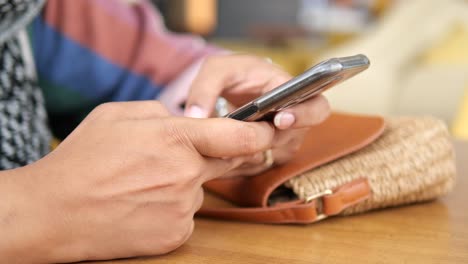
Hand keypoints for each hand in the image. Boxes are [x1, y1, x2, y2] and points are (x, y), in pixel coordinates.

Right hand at [0, 101, 273, 262]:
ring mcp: (183, 207)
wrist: (53, 212)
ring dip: (181, 184)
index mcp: (174, 138)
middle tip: (180, 156)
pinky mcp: (175, 234)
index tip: (269, 131)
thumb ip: (161, 111)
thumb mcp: (117, 115)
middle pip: (224, 162)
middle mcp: (186, 174)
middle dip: (213, 155)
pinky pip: (185, 215)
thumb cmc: (82, 159)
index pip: (238, 136)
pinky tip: (141, 206)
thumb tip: (184, 119)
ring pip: (198, 190)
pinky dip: (170, 209)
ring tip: (141, 185)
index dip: (261, 134)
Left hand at [184, 54, 329, 175]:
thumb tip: (196, 116)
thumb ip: (205, 89)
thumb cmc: (231, 74)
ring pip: (272, 157)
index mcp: (292, 92)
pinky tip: (220, 156)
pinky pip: (255, 166)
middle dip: (271, 140)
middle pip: (295, 139)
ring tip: (225, 147)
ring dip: (249, 154)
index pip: (316, 107)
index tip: (280, 119)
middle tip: (247, 138)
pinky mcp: (265, 155)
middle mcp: (293, 120)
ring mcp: (280, 141)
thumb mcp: (216, 70)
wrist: (230, 90)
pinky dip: (238, 163)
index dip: (304, 116)